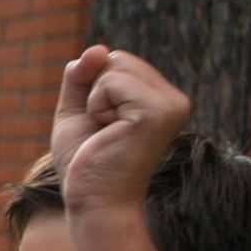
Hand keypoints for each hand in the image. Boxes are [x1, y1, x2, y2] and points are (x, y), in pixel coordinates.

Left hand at [50, 46, 189, 215]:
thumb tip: (97, 48)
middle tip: (102, 131)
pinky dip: (97, 105)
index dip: (93, 90)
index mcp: (159, 100)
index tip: (101, 127)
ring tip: (107, 132)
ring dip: (94, 100)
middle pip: (117, 58)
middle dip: (93, 91)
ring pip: (114, 65)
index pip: (118, 62)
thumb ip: (82, 79)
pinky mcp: (158, 111)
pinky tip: (109, 132)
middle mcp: (173, 99)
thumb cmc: (86, 164)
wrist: (93, 203)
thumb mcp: (77, 113)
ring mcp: (171, 104)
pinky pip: (111, 80)